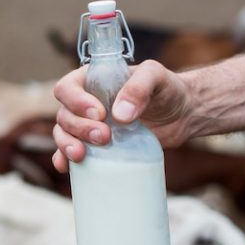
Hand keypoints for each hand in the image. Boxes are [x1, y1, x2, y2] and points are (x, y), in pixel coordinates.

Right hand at [52, 60, 194, 171]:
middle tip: (105, 137)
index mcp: (92, 80)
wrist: (181, 114)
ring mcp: (89, 126)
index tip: (100, 114)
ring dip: (67, 145)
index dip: (76, 102)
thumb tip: (119, 116)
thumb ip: (139, 87)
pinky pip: (71, 153)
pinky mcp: (97, 147)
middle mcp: (85, 103)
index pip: (67, 88)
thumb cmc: (167, 89)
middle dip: (79, 128)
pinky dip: (64, 161)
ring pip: (63, 134)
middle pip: (65, 115)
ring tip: (81, 155)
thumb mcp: (156, 77)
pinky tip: (66, 168)